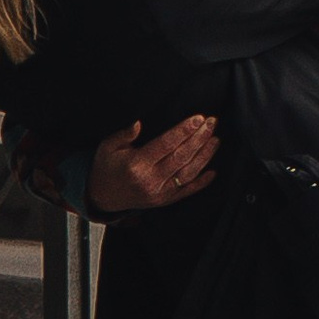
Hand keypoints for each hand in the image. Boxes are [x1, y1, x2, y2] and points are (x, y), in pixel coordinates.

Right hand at [86, 114, 217, 217]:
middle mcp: (151, 180)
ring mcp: (160, 193)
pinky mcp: (165, 201)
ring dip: (205, 156)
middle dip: (199, 138)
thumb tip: (138, 122)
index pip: (166, 144)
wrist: (103, 197)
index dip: (183, 131)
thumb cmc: (106, 166)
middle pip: (181, 156)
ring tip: (216, 139)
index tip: (198, 118)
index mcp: (137, 164)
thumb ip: (124, 134)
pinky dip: (201, 182)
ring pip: (188, 173)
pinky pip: (187, 191)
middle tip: (212, 122)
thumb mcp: (107, 147)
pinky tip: (213, 171)